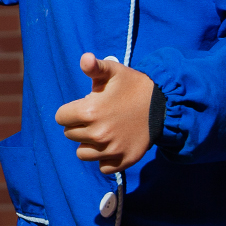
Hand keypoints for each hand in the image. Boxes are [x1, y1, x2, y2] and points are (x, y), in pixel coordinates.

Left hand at [54, 54, 154, 173]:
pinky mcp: (124, 160)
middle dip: (78, 125)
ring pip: (83, 153)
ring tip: (102, 132)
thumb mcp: (114, 71)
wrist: (164, 103)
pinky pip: (103, 167)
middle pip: (70, 134)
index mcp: (90, 111)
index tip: (83, 106)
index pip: (60, 117)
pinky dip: (105, 159)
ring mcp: (112, 149)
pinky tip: (112, 145)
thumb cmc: (133, 85)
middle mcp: (98, 134)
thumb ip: (94, 66)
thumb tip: (84, 58)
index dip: (70, 111)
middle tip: (96, 117)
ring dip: (88, 144)